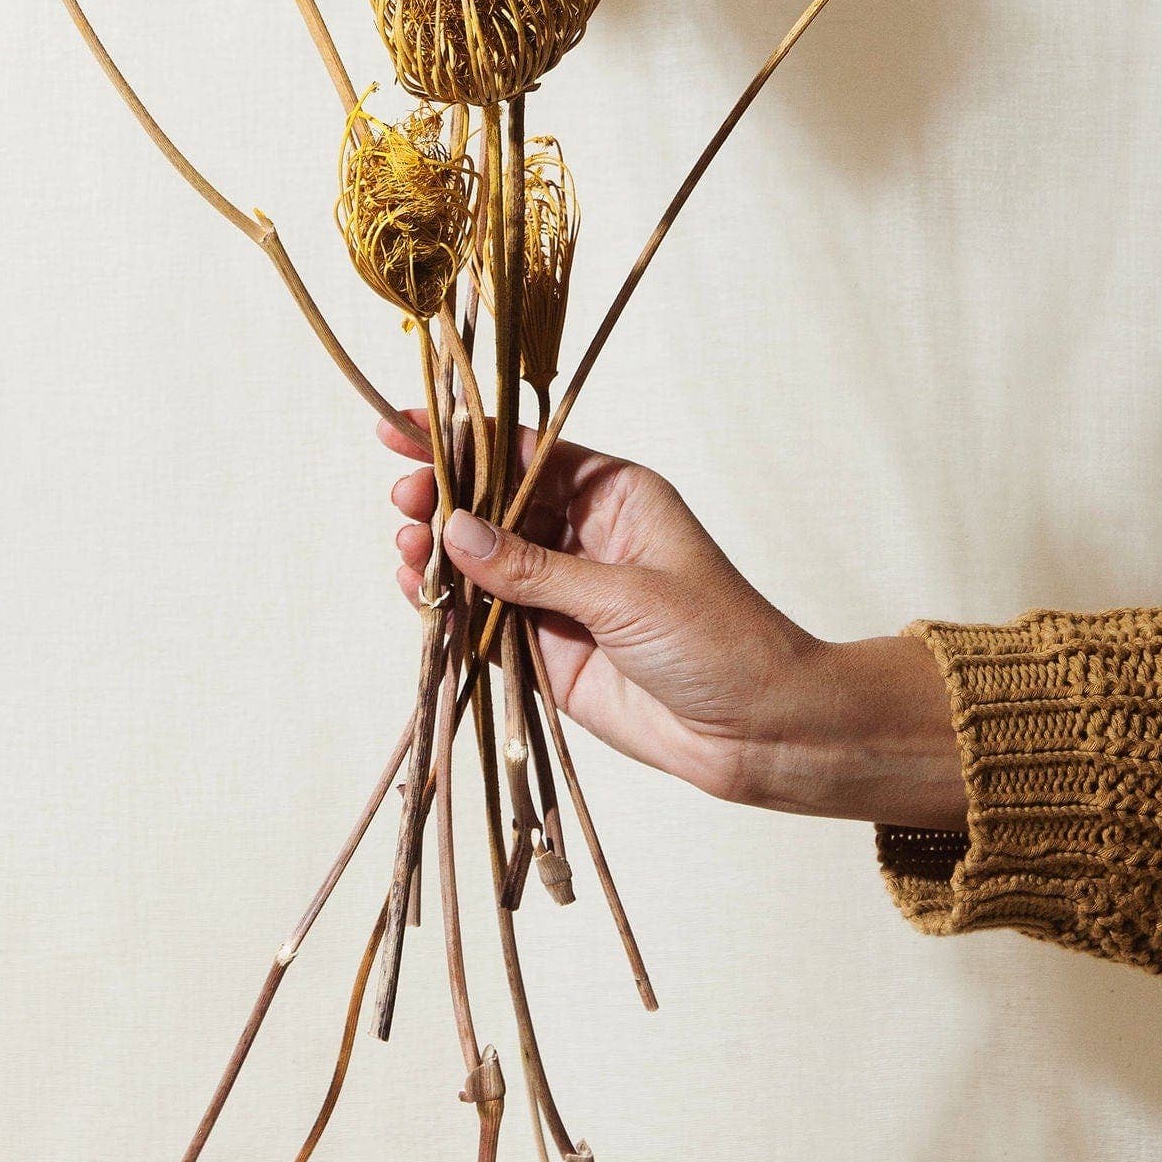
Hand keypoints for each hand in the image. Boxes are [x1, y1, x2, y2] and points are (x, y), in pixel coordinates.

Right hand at [381, 414, 964, 828]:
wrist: (758, 731)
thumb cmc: (718, 640)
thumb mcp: (625, 593)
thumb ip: (534, 566)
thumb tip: (454, 529)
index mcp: (613, 497)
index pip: (525, 454)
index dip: (464, 439)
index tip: (403, 430)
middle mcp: (582, 537)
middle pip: (492, 506)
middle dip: (442, 498)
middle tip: (404, 499)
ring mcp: (560, 595)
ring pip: (481, 564)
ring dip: (437, 554)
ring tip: (405, 550)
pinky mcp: (547, 652)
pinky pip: (485, 623)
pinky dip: (448, 610)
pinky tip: (417, 594)